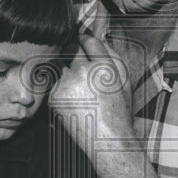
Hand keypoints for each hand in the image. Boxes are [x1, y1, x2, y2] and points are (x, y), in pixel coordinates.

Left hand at [50, 32, 133, 152]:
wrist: (104, 139)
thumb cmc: (117, 109)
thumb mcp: (124, 79)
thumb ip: (111, 54)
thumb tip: (94, 38)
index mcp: (103, 67)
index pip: (88, 40)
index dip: (85, 40)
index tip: (83, 41)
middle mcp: (82, 72)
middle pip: (70, 49)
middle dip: (73, 51)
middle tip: (78, 62)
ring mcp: (65, 84)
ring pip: (61, 67)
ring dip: (67, 71)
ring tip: (80, 89)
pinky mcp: (54, 96)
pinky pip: (55, 83)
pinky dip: (62, 87)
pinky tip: (74, 100)